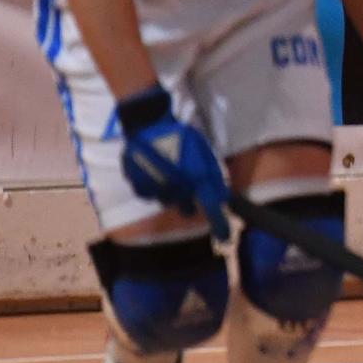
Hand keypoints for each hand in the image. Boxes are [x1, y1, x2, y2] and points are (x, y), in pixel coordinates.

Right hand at [117, 87, 228, 239]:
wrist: (149, 125)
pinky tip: (153, 174)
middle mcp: (177, 189)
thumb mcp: (204, 153)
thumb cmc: (182, 136)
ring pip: (167, 202)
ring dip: (170, 194)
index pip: (211, 208)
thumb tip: (221, 196)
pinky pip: (148, 194)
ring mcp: (156, 188)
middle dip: (191, 204)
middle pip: (187, 210)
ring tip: (169, 174)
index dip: (220, 225)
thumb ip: (213, 176)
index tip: (225, 237)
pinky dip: (152, 188)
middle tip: (190, 190)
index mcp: (196, 179)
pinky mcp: (137, 184)